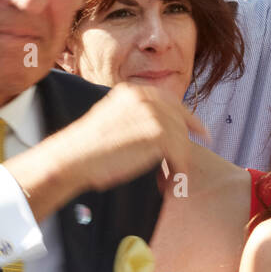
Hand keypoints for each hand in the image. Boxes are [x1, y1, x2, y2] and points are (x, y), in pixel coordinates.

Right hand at [6, 83, 207, 221]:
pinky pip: (179, 152)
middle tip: (194, 152)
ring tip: (174, 176)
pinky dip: (179, 168)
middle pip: (179, 116)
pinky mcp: (157, 133)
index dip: (186, 115)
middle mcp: (144, 97)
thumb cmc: (84, 150)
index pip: (169, 100)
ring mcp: (152, 113)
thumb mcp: (109, 121)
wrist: (72, 158)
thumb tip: (156, 132)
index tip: (198, 129)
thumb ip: (132, 119)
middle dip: (188, 135)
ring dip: (180, 158)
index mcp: (131, 92)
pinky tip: (172, 179)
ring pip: (181, 136)